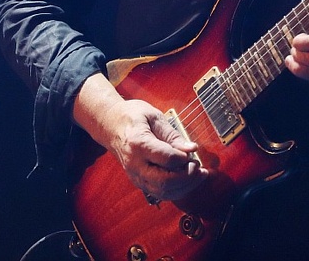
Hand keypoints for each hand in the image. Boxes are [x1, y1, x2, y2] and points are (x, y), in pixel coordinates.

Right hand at [74, 74, 208, 201]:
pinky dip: (177, 190)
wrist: (110, 125)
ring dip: (185, 186)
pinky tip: (187, 180)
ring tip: (198, 174)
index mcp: (138, 143)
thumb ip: (172, 135)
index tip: (192, 151)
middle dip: (187, 177)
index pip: (167, 159)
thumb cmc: (132, 117)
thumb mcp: (153, 117)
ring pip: (163, 192)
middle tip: (199, 166)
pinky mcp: (139, 181)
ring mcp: (135, 175)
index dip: (184, 158)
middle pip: (165, 181)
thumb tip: (191, 149)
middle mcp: (135, 164)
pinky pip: (160, 193)